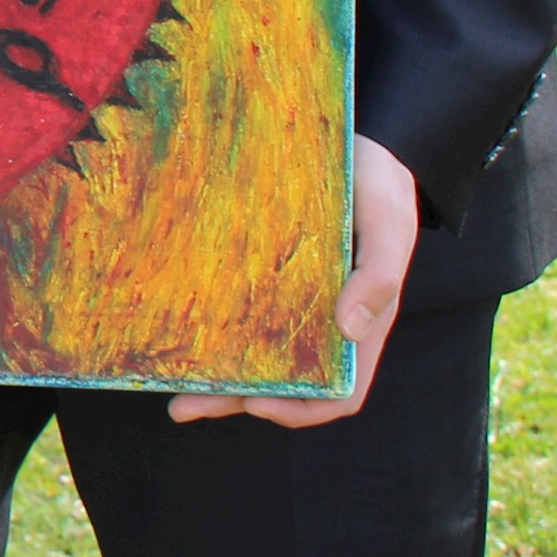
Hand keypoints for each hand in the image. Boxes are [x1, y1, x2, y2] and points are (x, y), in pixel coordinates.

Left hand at [173, 135, 418, 427]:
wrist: (366, 148)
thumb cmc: (381, 189)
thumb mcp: (389, 226)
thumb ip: (379, 275)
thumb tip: (349, 326)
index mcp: (362, 327)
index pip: (338, 394)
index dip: (300, 409)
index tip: (257, 402)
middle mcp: (324, 326)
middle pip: (284, 383)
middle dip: (236, 401)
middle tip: (182, 407)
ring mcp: (294, 305)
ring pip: (256, 357)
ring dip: (217, 378)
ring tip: (167, 390)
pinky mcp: (268, 278)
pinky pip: (241, 315)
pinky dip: (214, 332)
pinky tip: (175, 332)